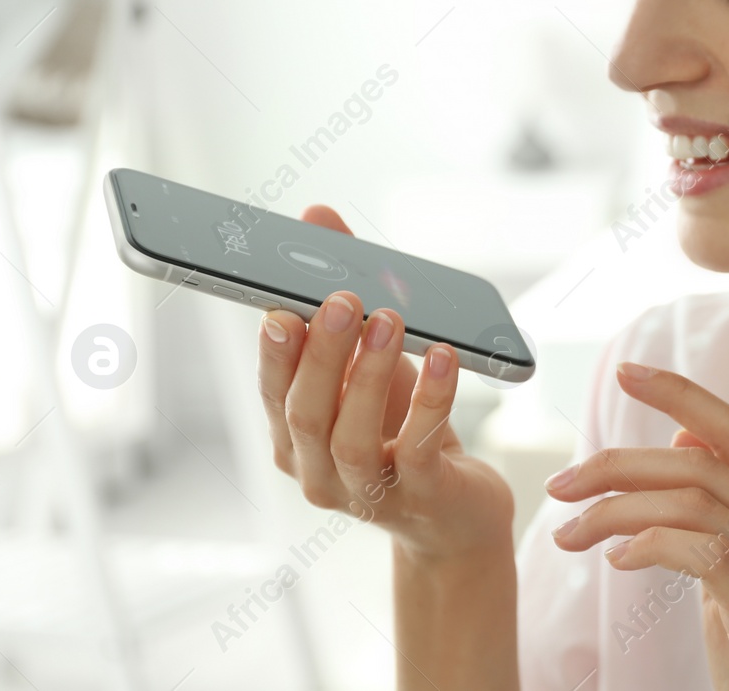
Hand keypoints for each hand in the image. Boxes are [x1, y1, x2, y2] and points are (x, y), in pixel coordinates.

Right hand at [256, 204, 514, 563]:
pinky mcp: (421, 496)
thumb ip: (341, 289)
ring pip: (352, 436)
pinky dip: (431, 399)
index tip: (280, 308)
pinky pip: (419, 447)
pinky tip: (444, 358)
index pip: (272, 391)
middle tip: (343, 301)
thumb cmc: (401, 428)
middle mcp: (318, 471)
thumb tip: (316, 216)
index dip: (274, 352)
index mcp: (294, 438)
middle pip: (306, 414)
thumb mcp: (371, 359)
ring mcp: (367, 492)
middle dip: (322, 354)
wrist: (455, 512)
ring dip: (369, 374)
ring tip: (391, 320)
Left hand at [544, 362, 728, 690]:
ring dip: (618, 509)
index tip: (625, 372)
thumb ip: (716, 514)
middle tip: (560, 485)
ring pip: (698, 500)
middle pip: (706, 461)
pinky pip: (706, 551)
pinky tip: (616, 562)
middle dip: (622, 462)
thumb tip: (684, 438)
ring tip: (570, 535)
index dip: (683, 394)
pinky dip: (650, 544)